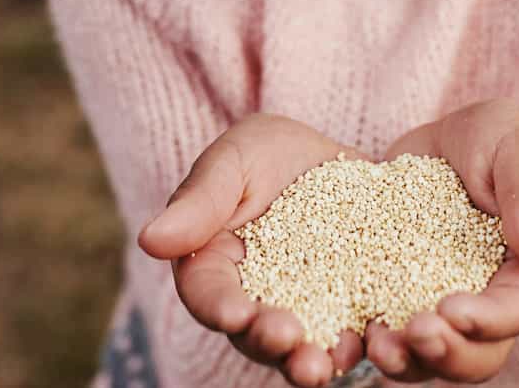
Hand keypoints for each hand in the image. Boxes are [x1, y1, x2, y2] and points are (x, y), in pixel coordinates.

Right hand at [137, 114, 366, 386]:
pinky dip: (356, 347)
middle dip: (267, 341)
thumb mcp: (234, 161)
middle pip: (252, 333)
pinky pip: (350, 337)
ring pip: (298, 347)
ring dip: (306, 362)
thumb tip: (149, 239)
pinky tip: (368, 347)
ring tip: (320, 366)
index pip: (208, 293)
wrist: (327, 154)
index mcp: (212, 266)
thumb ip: (200, 201)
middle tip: (286, 338)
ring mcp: (302, 311)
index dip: (219, 306)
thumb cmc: (264, 153)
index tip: (235, 313)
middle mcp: (253, 300)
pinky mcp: (347, 311)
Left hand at [365, 98, 518, 382]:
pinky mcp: (399, 299)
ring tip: (378, 344)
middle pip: (476, 354)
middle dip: (447, 352)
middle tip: (413, 333)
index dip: (486, 319)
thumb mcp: (512, 142)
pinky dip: (369, 341)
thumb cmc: (491, 138)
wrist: (441, 141)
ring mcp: (443, 306)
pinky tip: (351, 331)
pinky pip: (389, 334)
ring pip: (431, 357)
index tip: (451, 309)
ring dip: (406, 359)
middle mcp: (489, 302)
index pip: (514, 310)